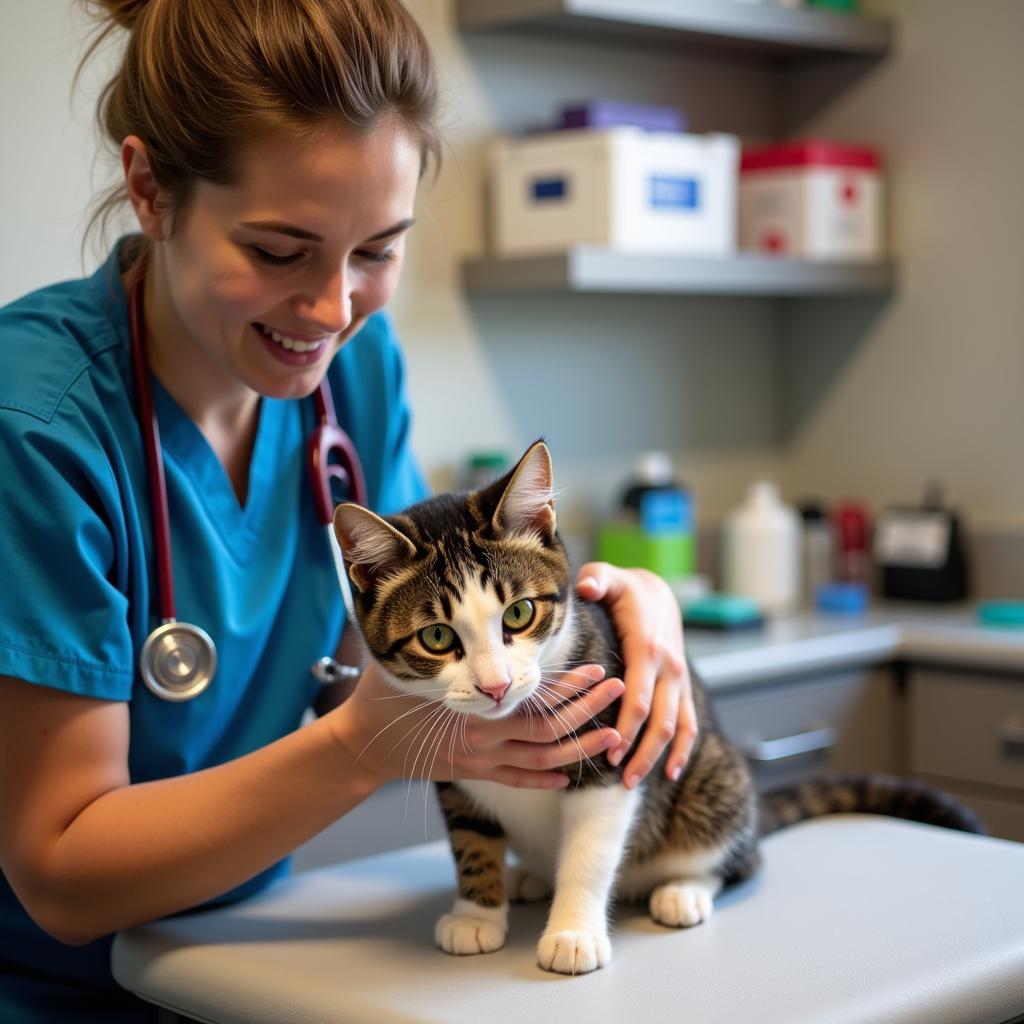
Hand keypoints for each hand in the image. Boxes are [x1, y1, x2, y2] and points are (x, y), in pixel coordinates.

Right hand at [329, 662, 622, 790]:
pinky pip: (516, 781)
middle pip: (549, 732)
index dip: (569, 689)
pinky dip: (544, 779)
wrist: (362, 745)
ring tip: (614, 735)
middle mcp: (484, 741)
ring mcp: (481, 761)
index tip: (597, 669)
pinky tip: (568, 776)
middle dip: (588, 711)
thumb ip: (434, 640)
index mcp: (473, 713)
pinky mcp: (473, 773)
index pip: (534, 704)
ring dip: (580, 748)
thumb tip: (445, 593)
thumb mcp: (406, 663)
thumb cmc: (382, 696)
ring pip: (542, 761)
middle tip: (618, 690)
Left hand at [576, 563, 696, 788]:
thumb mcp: (608, 577)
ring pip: (676, 727)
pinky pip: (689, 724)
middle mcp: (669, 667)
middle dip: (641, 751)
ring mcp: (679, 679)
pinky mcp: (682, 687)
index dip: (627, 728)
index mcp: (648, 647)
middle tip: (620, 779)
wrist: (658, 593)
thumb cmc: (624, 590)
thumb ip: (596, 579)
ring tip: (635, 783)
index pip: (640, 697)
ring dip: (659, 757)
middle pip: (660, 720)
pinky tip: (671, 773)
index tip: (611, 753)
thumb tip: (588, 586)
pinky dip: (684, 750)